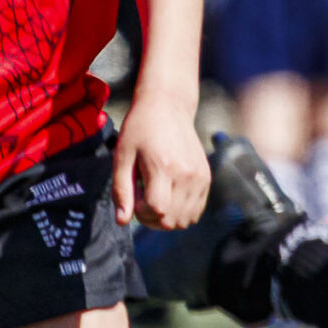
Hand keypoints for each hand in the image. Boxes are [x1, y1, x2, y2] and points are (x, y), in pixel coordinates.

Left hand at [113, 94, 210, 228]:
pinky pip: (196, 210)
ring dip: (167, 218)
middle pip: (172, 220)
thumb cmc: (140, 129)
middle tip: (141, 200)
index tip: (133, 196)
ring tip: (155, 200)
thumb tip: (122, 221)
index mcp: (164, 167)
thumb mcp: (122, 156)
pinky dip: (181, 212)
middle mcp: (187, 175)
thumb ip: (121, 190)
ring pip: (186, 219)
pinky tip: (169, 197)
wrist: (169, 106)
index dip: (141, 212)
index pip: (157, 210)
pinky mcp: (206, 177)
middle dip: (151, 219)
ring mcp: (200, 177)